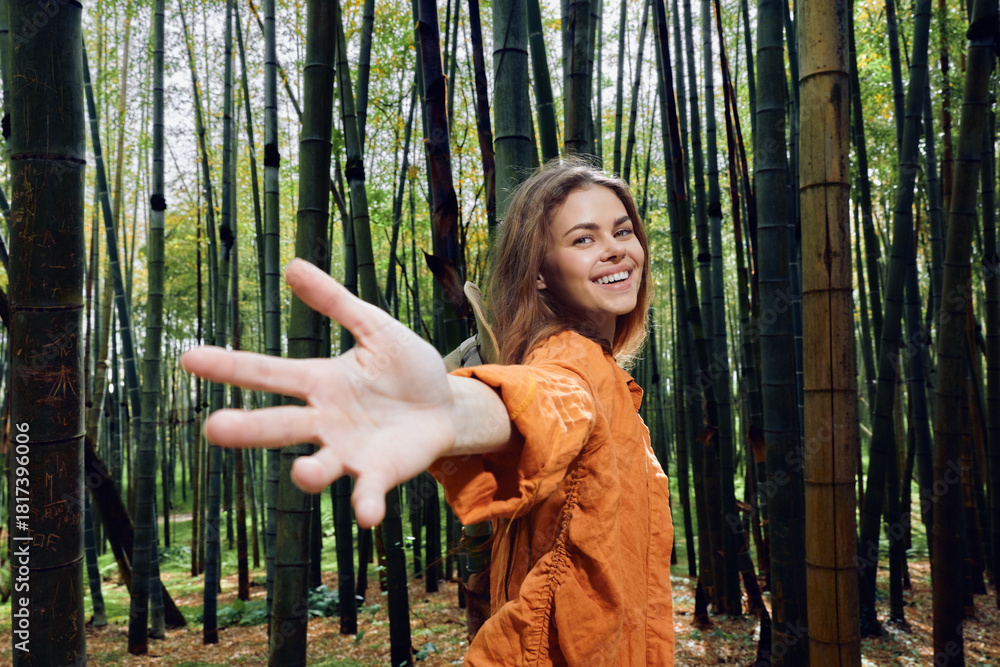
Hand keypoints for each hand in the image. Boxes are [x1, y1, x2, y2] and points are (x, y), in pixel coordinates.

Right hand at [181, 259, 454, 527]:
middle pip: (280, 425)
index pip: (268, 373)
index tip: (190, 358)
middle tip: (213, 428)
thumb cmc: (405, 366)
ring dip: (309, 473)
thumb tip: (292, 265)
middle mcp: (324, 420)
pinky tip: (367, 514)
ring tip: (303, 473)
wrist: (445, 404)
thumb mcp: (375, 326)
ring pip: (318, 465)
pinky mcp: (379, 474)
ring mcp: (349, 451)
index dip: (230, 367)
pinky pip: (367, 492)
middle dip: (248, 429)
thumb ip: (336, 301)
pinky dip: (365, 504)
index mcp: (319, 382)